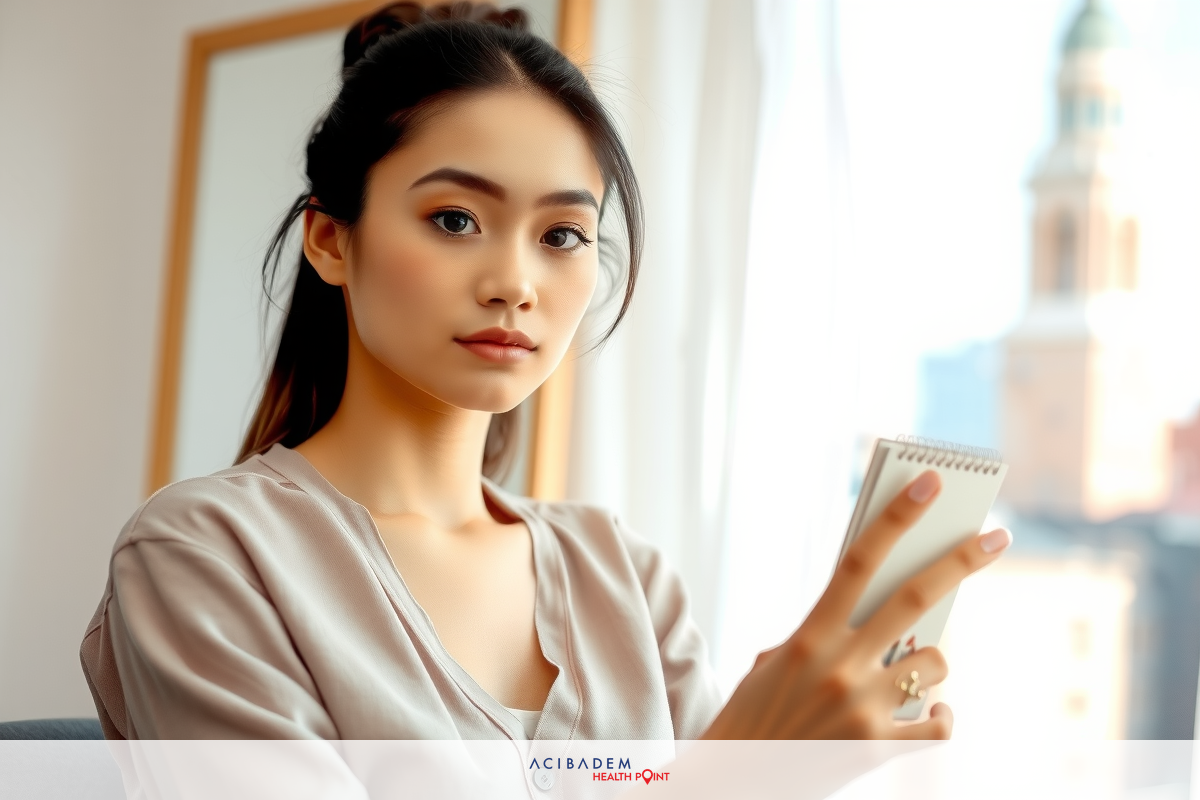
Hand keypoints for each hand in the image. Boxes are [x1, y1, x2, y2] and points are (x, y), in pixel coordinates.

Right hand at [702, 470, 1010, 738]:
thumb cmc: (755, 716)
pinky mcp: (879, 749)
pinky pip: (939, 723)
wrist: (735, 784)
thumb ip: (825, 637)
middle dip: (961, 561)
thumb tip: (889, 622)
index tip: (929, 485)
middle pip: (913, 599)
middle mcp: (838, 667)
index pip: (857, 561)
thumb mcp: (774, 665)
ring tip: (907, 676)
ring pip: (936, 663)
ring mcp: (862, 708)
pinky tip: (928, 714)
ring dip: (931, 664)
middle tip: (998, 534)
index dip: (894, 519)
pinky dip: (939, 715)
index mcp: (807, 636)